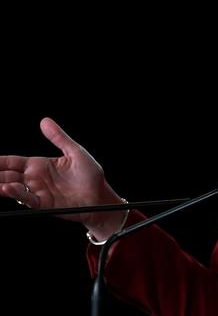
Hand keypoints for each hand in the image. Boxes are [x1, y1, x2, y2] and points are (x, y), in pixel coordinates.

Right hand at [0, 118, 124, 233]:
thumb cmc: (90, 175)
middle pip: (7, 175)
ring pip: (13, 188)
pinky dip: (17, 194)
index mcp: (39, 165)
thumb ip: (59, 137)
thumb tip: (45, 121)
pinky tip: (9, 188)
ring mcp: (38, 191)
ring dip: (1, 184)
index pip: (12, 162)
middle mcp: (35, 178)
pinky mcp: (44, 203)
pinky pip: (27, 199)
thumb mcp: (75, 152)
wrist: (100, 195)